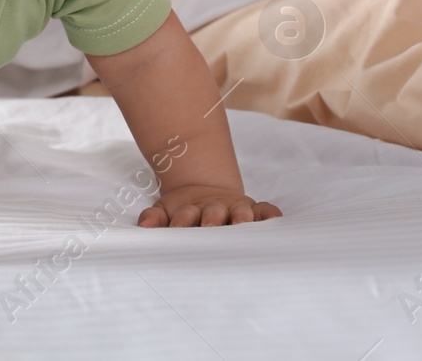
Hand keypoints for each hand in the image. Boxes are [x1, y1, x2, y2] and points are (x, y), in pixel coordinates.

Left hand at [137, 184, 281, 227]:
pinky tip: (276, 220)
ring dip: (242, 218)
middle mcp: (217, 209)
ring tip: (242, 225)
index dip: (181, 221)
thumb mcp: (166, 210)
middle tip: (210, 226)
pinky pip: (266, 210)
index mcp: (193, 210)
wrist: (204, 193)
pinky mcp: (254, 210)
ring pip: (241, 211)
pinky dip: (271, 214)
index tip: (176, 228)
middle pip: (215, 212)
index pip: (187, 215)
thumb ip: (155, 217)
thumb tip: (145, 224)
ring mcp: (236, 209)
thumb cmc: (183, 212)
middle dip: (212, 219)